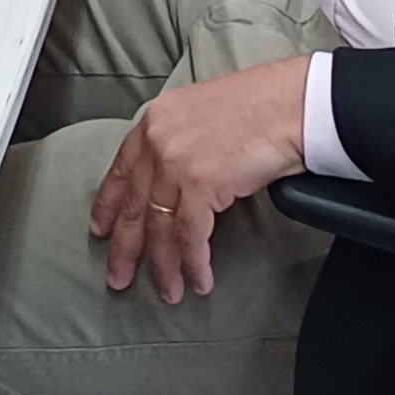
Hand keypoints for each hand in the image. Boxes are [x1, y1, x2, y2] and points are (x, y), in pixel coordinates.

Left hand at [88, 58, 313, 302]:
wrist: (293, 103)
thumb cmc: (261, 105)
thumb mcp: (201, 113)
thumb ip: (180, 141)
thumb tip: (177, 176)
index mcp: (154, 121)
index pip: (120, 171)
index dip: (109, 207)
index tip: (101, 231)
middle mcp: (157, 142)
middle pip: (133, 206)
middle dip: (125, 249)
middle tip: (119, 277)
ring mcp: (175, 163)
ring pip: (160, 227)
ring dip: (165, 266)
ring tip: (169, 291)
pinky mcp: (200, 184)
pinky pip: (191, 235)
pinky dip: (194, 263)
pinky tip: (199, 280)